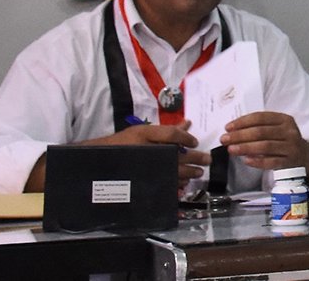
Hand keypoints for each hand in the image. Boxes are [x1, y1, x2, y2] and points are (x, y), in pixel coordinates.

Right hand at [89, 123, 209, 182]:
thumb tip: (188, 123)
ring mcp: (147, 169)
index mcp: (145, 136)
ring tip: (198, 173)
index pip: (171, 135)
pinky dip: (176, 185)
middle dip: (195, 159)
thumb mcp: (143, 131)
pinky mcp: (145, 182)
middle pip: (176, 156)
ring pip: (173, 172)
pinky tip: (183, 185)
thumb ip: (166, 130)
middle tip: (206, 160)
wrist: (101, 161)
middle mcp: (147, 152)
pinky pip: (164, 186)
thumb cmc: (124, 143)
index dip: (186, 138)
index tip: (196, 142)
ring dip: (189, 173)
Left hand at [220, 111, 308, 171]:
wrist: (304, 156)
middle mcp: (289, 132)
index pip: (260, 117)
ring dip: (245, 148)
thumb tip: (233, 130)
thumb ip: (259, 126)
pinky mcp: (289, 162)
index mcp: (284, 119)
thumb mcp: (277, 128)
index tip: (228, 127)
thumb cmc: (284, 140)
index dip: (242, 122)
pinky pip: (271, 162)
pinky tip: (245, 160)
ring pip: (265, 147)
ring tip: (231, 149)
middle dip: (240, 135)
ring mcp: (290, 147)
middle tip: (224, 139)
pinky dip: (257, 161)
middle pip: (261, 132)